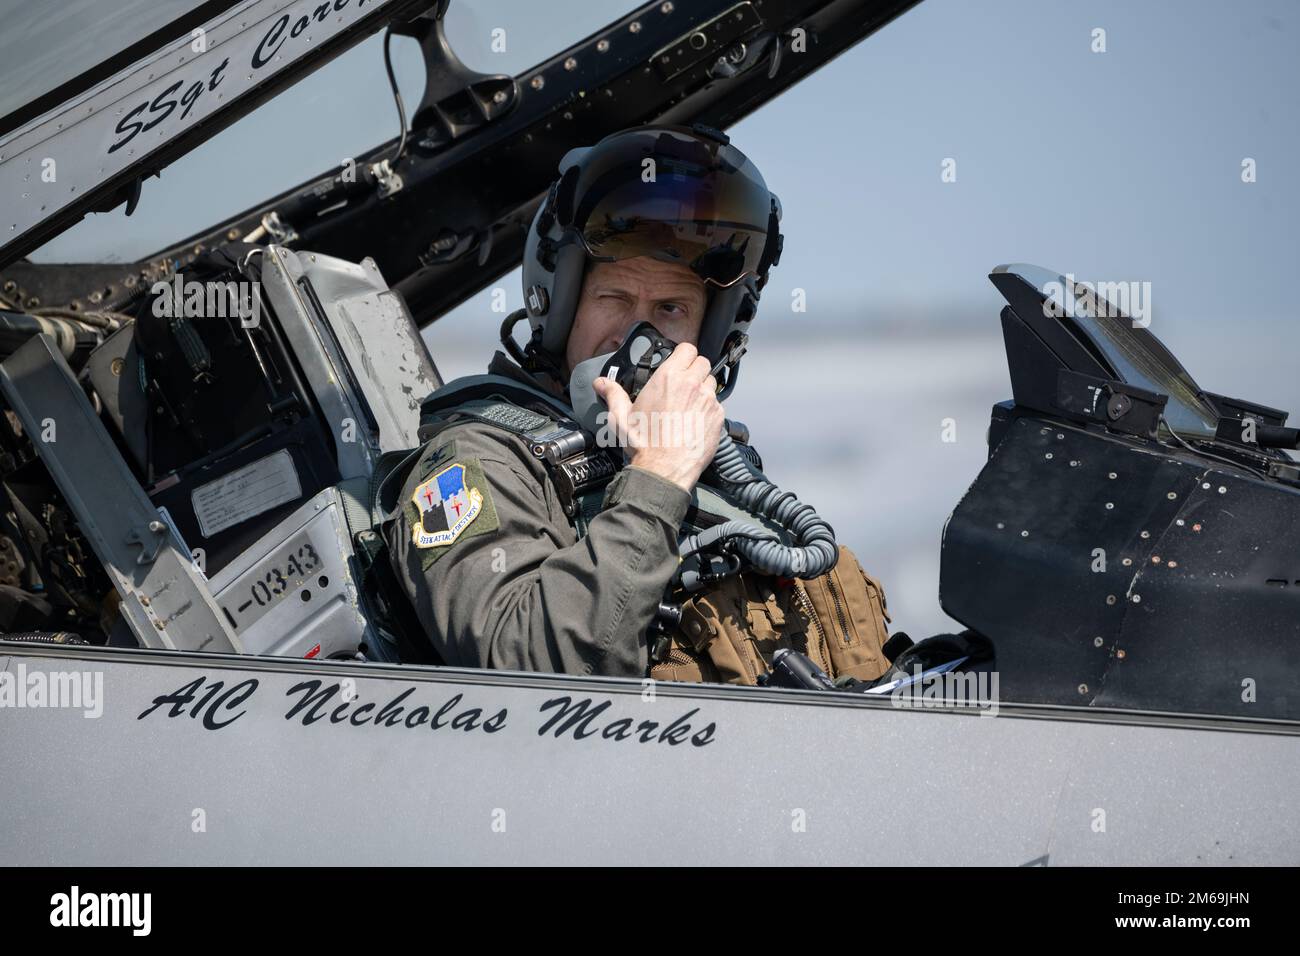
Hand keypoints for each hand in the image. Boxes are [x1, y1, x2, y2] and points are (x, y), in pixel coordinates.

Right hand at [592, 342, 724, 492]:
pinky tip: (695, 420)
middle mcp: (692, 385)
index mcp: (669, 378)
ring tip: (690, 403)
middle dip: (694, 369)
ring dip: (703, 388)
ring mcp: (708, 401)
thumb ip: (613, 394)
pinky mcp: (717, 417)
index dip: (682, 354)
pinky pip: (717, 404)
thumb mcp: (621, 417)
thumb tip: (601, 383)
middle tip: (684, 383)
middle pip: (703, 362)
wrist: (664, 469)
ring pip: (711, 382)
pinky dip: (709, 409)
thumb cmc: (645, 444)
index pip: (687, 349)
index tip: (678, 362)